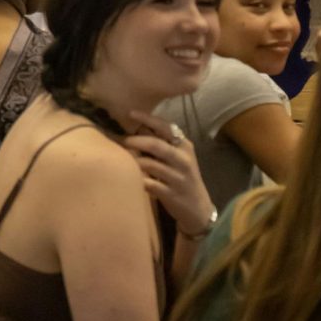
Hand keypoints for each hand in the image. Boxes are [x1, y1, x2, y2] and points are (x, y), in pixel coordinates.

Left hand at [124, 110, 213, 236]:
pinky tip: (131, 177)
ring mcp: (178, 178)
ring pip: (150, 165)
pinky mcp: (171, 194)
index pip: (166, 127)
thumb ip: (162, 142)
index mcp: (185, 146)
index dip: (147, 119)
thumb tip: (138, 125)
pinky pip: (150, 184)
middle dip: (136, 140)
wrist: (198, 208)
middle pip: (156, 145)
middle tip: (122, 140)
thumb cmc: (182, 177)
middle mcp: (183, 160)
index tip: (130, 113)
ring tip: (123, 158)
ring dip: (134, 160)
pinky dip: (139, 179)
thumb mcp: (178, 157)